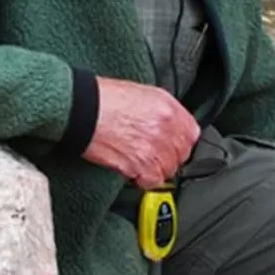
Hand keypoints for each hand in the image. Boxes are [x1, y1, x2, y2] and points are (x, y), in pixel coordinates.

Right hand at [82, 76, 199, 188]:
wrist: (82, 109)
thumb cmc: (103, 99)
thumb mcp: (142, 93)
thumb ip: (162, 111)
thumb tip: (169, 126)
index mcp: (168, 107)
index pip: (191, 134)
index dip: (180, 142)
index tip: (172, 146)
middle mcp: (166, 126)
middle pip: (182, 154)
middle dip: (168, 157)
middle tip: (152, 155)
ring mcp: (155, 146)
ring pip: (168, 170)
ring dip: (155, 169)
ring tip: (139, 161)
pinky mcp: (140, 164)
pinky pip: (152, 181)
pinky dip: (142, 180)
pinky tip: (132, 170)